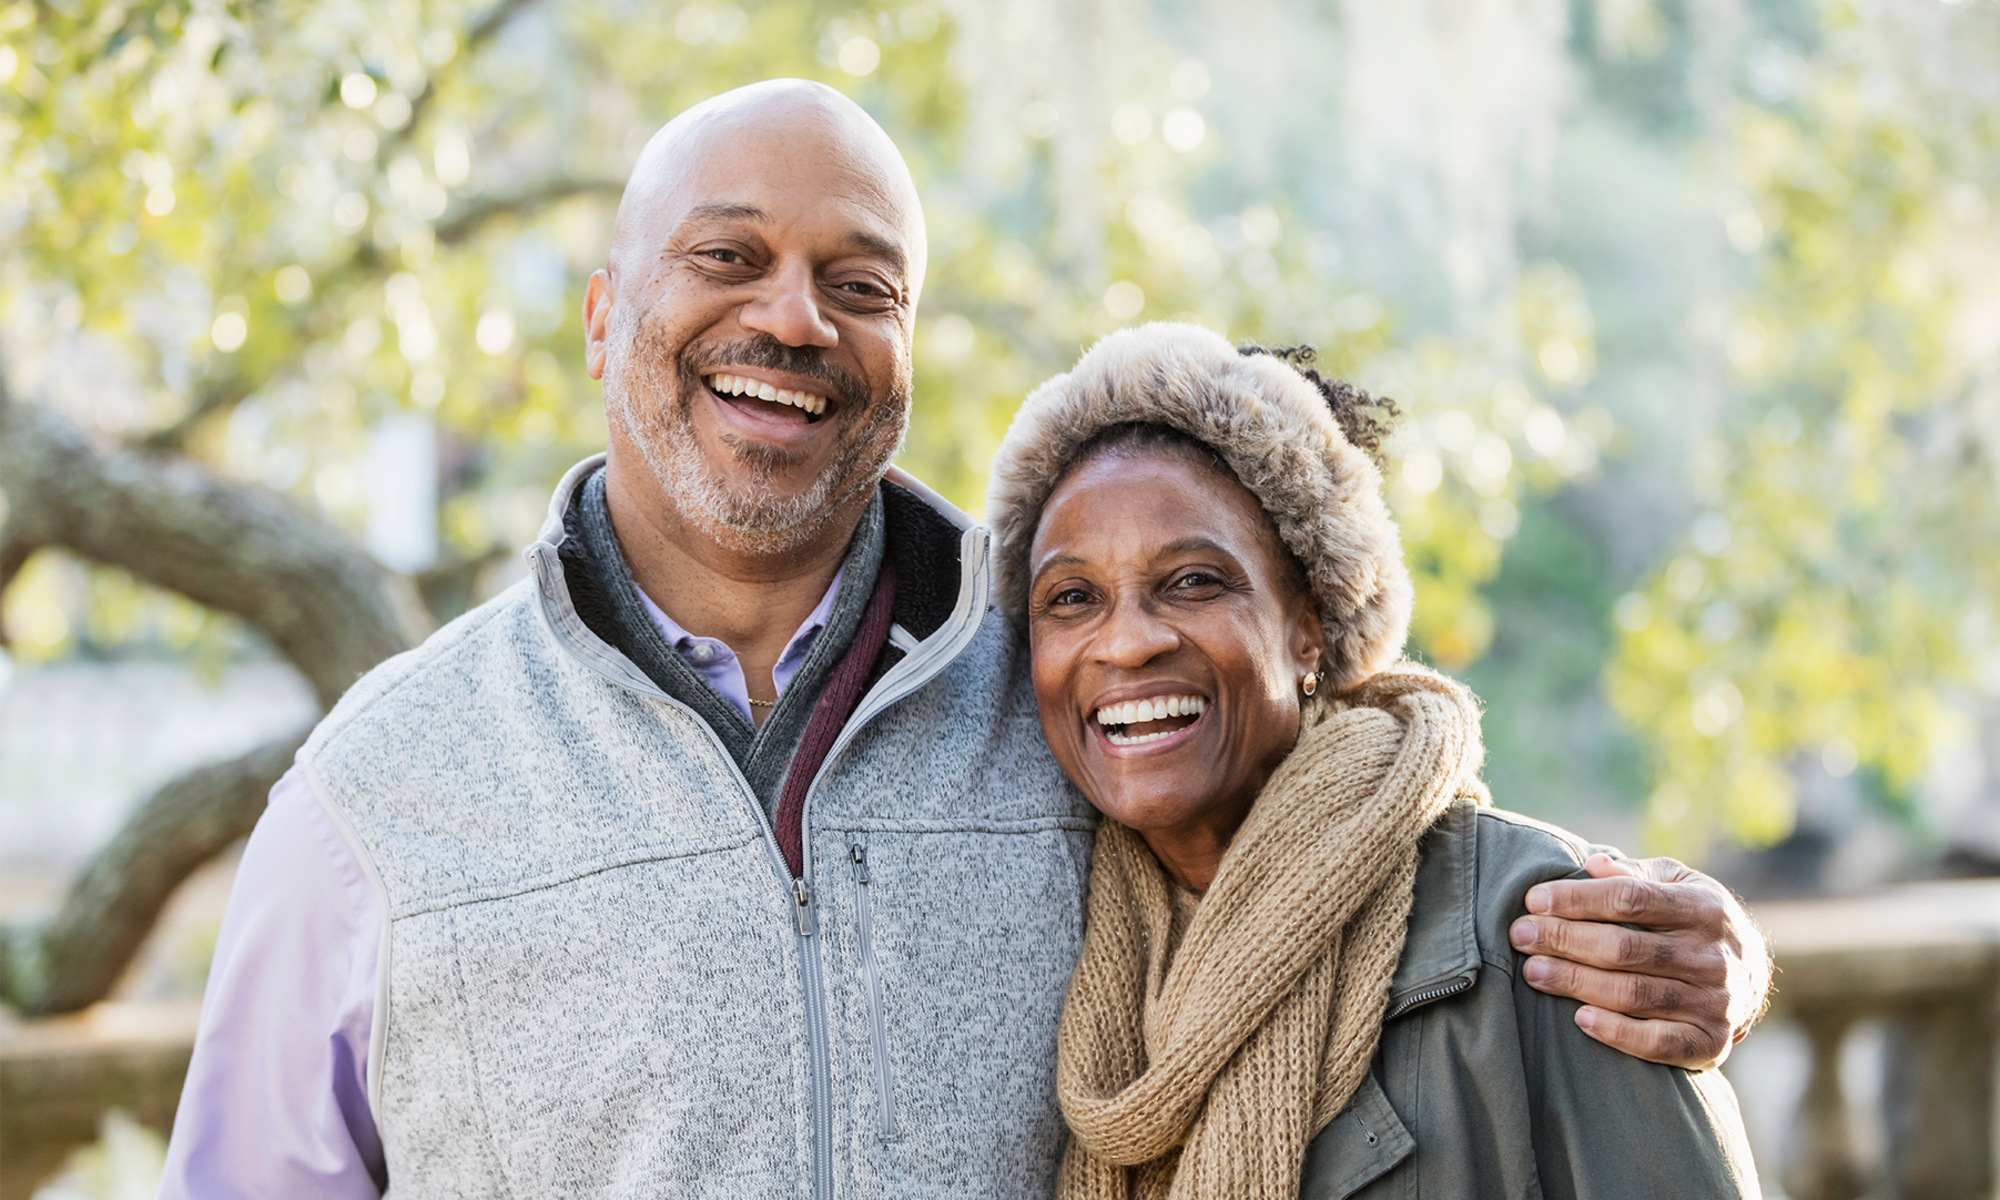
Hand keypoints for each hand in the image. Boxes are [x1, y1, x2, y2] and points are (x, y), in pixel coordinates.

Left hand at [1507, 853, 1769, 1069]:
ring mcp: (1715, 1002)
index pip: (1631, 899)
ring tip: (1532, 972)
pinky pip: (1658, 1042)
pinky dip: (1617, 1032)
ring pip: (1634, 994)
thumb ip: (1635, 874)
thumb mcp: (1676, 884)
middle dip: (1564, 940)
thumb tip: (1594, 864)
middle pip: (1625, 948)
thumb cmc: (1691, 920)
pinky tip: (1579, 1018)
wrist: (1750, 978)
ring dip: (1576, 983)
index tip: (1533, 900)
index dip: (1577, 899)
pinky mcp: (1710, 1042)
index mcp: (1703, 908)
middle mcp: (1713, 956)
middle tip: (1519, 936)